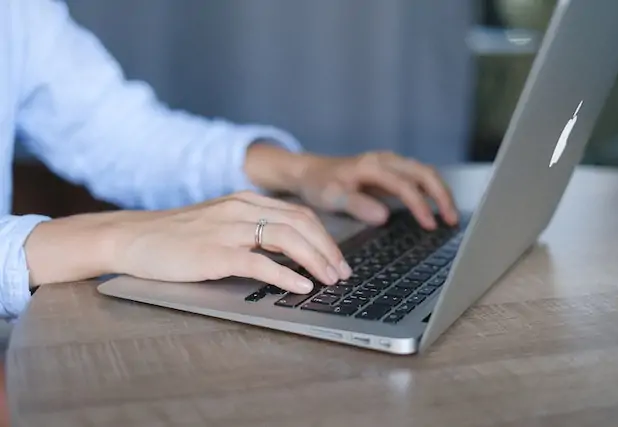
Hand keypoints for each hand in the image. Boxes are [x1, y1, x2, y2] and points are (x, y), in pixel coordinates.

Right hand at [110, 191, 351, 292]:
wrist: (130, 237)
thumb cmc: (174, 235)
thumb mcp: (218, 222)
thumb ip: (249, 229)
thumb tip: (285, 250)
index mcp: (245, 201)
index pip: (298, 215)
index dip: (324, 237)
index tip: (337, 258)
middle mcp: (241, 209)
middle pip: (301, 224)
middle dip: (328, 249)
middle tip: (342, 272)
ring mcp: (228, 229)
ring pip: (287, 238)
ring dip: (315, 261)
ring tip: (330, 280)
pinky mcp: (214, 253)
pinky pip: (259, 263)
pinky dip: (286, 275)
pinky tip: (301, 286)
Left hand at [294, 151, 457, 229]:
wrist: (310, 172)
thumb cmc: (319, 184)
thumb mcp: (331, 197)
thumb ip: (357, 205)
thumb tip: (384, 216)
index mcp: (372, 166)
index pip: (405, 185)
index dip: (420, 205)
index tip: (430, 224)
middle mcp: (385, 161)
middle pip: (424, 173)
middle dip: (442, 195)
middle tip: (452, 220)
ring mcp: (390, 164)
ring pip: (424, 173)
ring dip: (440, 193)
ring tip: (450, 217)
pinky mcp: (391, 172)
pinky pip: (417, 178)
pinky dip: (431, 191)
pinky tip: (436, 208)